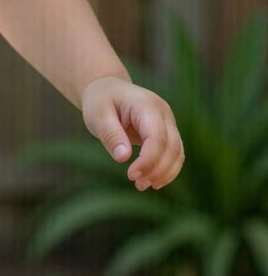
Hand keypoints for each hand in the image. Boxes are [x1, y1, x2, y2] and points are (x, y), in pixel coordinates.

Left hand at [81, 75, 184, 190]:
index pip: (157, 137)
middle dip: (157, 169)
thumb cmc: (100, 101)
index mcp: (147, 105)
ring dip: (164, 173)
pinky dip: (166, 169)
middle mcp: (163, 112)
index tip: (131, 175)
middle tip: (137, 184)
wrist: (108, 89)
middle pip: (172, 146)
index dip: (148, 160)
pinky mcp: (166, 132)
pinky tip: (153, 181)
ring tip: (142, 186)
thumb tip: (123, 158)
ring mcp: (168, 122)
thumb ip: (111, 135)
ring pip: (178, 152)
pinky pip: (174, 153)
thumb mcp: (97, 115)